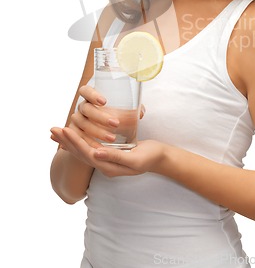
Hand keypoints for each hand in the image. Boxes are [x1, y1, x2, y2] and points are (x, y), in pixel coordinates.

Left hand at [50, 126, 166, 177]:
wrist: (161, 158)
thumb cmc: (150, 156)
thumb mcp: (135, 158)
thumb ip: (116, 158)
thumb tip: (95, 154)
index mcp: (108, 167)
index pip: (86, 153)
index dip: (74, 141)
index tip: (64, 129)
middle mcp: (104, 165)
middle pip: (80, 152)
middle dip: (66, 141)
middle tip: (52, 130)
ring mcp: (106, 160)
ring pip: (83, 150)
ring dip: (69, 141)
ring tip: (56, 133)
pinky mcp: (109, 153)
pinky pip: (90, 146)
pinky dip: (79, 140)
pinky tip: (74, 134)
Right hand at [69, 85, 144, 147]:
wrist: (100, 131)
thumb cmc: (114, 115)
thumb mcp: (122, 110)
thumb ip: (131, 109)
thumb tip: (140, 113)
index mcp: (90, 96)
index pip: (86, 90)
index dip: (93, 94)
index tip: (104, 102)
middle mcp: (82, 107)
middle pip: (85, 108)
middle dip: (100, 117)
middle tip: (116, 123)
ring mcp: (76, 120)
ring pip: (82, 124)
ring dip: (97, 132)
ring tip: (112, 138)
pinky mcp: (75, 133)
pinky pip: (78, 138)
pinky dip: (89, 143)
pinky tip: (100, 148)